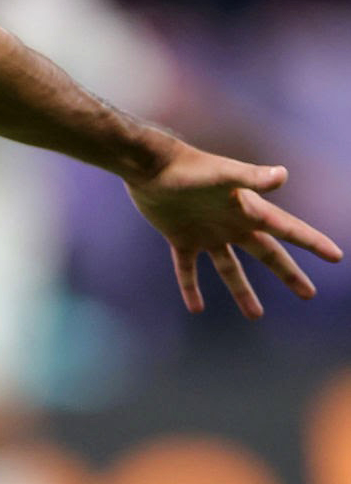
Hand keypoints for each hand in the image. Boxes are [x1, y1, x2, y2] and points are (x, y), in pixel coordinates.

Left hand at [128, 147, 341, 318]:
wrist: (151, 166)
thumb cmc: (189, 168)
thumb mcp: (224, 175)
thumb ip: (252, 178)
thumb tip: (283, 175)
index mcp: (248, 210)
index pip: (288, 229)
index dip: (312, 242)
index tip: (336, 256)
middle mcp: (232, 224)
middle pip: (267, 254)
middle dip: (288, 274)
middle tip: (309, 294)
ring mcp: (207, 233)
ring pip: (230, 269)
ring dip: (242, 292)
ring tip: (256, 317)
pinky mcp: (181, 238)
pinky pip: (188, 269)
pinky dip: (190, 287)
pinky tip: (195, 308)